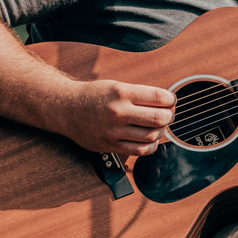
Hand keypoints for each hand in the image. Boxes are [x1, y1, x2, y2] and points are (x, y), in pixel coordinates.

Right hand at [58, 79, 176, 156]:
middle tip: (168, 114)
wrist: (67, 109)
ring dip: (161, 131)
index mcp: (121, 93)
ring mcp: (114, 131)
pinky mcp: (110, 145)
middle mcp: (118, 112)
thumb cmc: (95, 96)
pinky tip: (150, 139)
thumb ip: (140, 95)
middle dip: (169, 116)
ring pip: (151, 136)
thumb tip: (166, 103)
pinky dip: (150, 146)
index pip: (158, 97)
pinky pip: (139, 151)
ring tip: (159, 126)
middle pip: (158, 119)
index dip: (170, 100)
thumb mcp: (117, 86)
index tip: (170, 100)